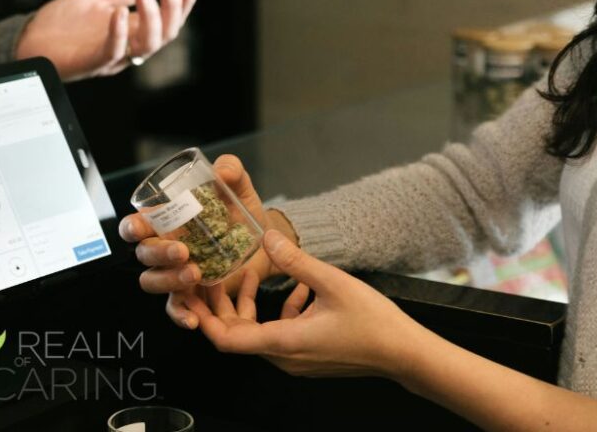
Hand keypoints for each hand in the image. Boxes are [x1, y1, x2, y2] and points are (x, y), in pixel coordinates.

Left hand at [15, 0, 199, 80]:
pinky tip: (120, 11)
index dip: (183, 3)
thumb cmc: (61, 27)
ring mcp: (111, 58)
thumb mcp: (96, 2)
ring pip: (147, 45)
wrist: (29, 41)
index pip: (167, 22)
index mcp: (133, 34)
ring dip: (152, 16)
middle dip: (173, 7)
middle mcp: (127, 49)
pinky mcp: (91, 62)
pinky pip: (112, 51)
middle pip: (165, 35)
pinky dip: (119, 32)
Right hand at [119, 154, 293, 328]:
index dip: (132, 227)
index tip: (142, 226)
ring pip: (152, 281)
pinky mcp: (190, 295)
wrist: (266, 242)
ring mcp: (174, 274)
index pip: (135, 225)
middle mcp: (163, 248)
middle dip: (158, 253)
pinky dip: (180, 316)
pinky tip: (192, 320)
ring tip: (195, 273)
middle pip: (142, 255)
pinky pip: (175, 309)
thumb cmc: (240, 212)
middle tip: (184, 251)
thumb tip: (221, 170)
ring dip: (168, 280)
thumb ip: (231, 170)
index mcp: (165, 222)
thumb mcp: (238, 188)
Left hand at [185, 230, 426, 378]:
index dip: (202, 316)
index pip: (225, 339)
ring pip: (257, 333)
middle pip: (236, 335)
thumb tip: (266, 238)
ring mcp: (296, 359)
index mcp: (283, 342)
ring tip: (250, 275)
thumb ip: (296, 261)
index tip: (191, 294)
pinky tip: (297, 288)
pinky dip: (278, 312)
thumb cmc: (373, 322)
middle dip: (221, 306)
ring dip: (249, 306)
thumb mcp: (333, 282)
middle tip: (210, 277)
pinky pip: (280, 333)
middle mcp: (284, 356)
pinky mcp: (309, 356)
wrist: (405, 354)